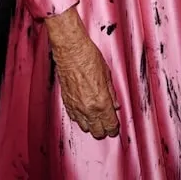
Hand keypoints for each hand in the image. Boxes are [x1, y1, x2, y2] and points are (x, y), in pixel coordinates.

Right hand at [45, 8, 118, 138]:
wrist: (70, 49)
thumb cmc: (88, 57)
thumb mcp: (107, 75)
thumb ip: (111, 94)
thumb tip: (115, 105)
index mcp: (102, 102)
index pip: (110, 125)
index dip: (113, 129)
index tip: (114, 128)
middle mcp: (88, 107)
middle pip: (97, 131)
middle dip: (103, 130)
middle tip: (106, 126)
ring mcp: (75, 105)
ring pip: (84, 126)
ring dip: (91, 125)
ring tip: (95, 120)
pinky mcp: (66, 100)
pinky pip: (73, 117)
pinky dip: (79, 118)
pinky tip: (83, 113)